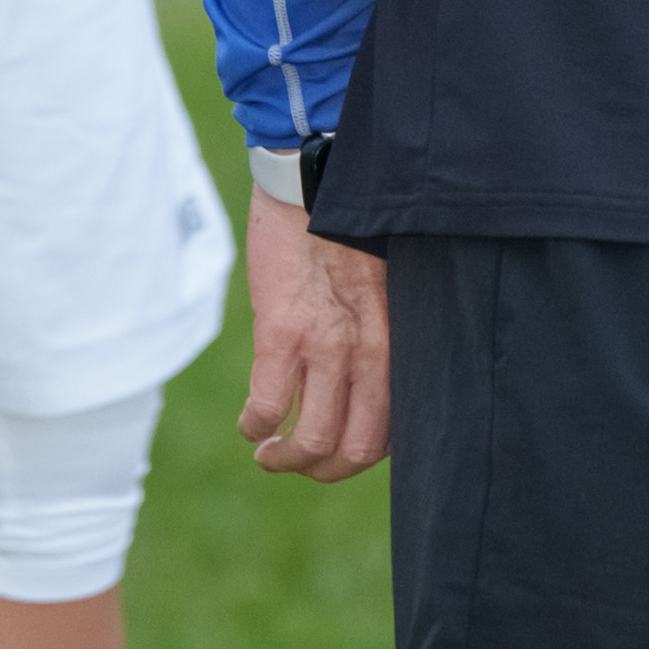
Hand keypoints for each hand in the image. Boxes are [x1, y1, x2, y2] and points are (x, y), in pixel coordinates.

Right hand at [232, 194, 388, 479]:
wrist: (314, 177)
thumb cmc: (352, 226)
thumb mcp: (386, 286)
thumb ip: (382, 332)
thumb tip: (371, 375)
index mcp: (399, 343)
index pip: (398, 429)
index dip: (366, 452)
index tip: (343, 448)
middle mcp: (370, 354)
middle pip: (357, 450)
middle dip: (326, 471)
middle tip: (302, 463)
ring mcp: (326, 347)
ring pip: (313, 440)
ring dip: (286, 460)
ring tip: (269, 455)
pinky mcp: (281, 334)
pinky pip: (268, 405)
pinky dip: (254, 425)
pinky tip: (249, 423)